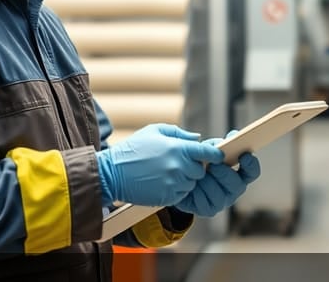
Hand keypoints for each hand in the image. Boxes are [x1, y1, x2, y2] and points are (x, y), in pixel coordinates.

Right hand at [96, 123, 223, 206]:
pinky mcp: (167, 197)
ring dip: (185, 180)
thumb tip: (196, 138)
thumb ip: (178, 133)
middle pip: (201, 170)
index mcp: (178, 148)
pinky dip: (177, 190)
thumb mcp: (154, 131)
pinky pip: (182, 195)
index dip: (214, 154)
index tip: (216, 155)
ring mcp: (174, 183)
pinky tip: (163, 183)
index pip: (208, 152)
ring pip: (192, 184)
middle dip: (194, 167)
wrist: (112, 173)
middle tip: (181, 164)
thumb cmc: (132, 149)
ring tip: (167, 173)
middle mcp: (179, 166)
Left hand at [174, 131, 260, 216]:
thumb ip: (216, 144)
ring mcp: (222, 201)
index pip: (251, 171)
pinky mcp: (209, 210)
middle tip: (213, 165)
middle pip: (238, 185)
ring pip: (221, 195)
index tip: (244, 155)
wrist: (178, 179)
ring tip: (198, 175)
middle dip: (225, 174)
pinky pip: (206, 202)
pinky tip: (192, 186)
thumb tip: (228, 138)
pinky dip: (198, 192)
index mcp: (237, 173)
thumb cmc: (196, 162)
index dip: (251, 164)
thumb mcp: (205, 149)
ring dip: (208, 183)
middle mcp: (233, 189)